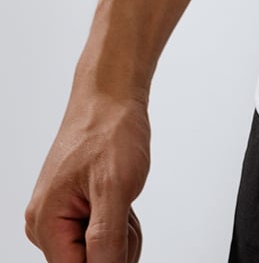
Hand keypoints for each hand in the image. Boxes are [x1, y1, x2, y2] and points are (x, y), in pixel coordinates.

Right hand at [26, 93, 149, 261]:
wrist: (111, 96)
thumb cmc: (110, 130)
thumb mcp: (115, 189)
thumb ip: (106, 240)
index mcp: (46, 224)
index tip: (123, 234)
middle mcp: (46, 224)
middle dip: (118, 244)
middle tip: (127, 209)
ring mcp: (60, 215)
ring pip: (100, 250)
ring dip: (122, 231)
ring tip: (125, 196)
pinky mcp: (75, 207)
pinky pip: (101, 232)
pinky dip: (120, 219)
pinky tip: (123, 195)